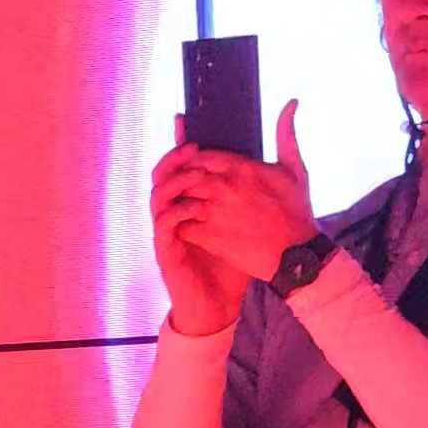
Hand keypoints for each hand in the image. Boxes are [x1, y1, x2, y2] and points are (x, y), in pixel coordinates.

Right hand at [150, 115, 252, 335]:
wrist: (221, 305)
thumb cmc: (232, 264)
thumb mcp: (249, 224)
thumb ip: (255, 194)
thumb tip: (270, 165)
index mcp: (192, 202)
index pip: (183, 166)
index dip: (182, 144)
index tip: (188, 122)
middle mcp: (176, 212)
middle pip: (164, 175)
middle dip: (174, 157)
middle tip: (192, 144)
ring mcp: (169, 231)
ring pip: (158, 195)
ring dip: (172, 180)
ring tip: (191, 170)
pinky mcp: (167, 249)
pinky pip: (164, 225)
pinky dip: (174, 211)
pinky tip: (191, 205)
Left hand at [172, 100, 319, 281]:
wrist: (297, 256)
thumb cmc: (297, 212)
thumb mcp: (294, 169)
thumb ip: (286, 134)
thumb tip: (291, 102)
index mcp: (241, 167)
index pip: (198, 154)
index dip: (192, 160)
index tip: (196, 169)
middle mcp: (224, 187)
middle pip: (186, 175)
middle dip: (184, 181)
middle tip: (188, 189)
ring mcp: (215, 212)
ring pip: (181, 198)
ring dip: (181, 202)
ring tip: (188, 208)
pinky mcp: (210, 237)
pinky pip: (182, 225)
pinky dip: (183, 225)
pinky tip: (191, 227)